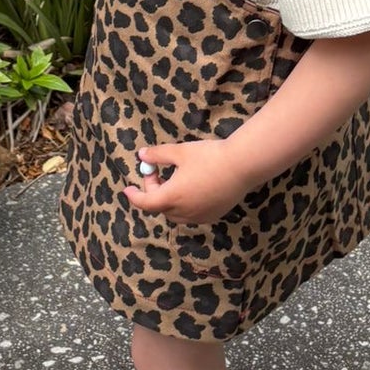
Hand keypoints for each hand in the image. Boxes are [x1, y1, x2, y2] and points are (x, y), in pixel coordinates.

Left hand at [124, 139, 249, 225]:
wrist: (242, 166)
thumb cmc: (209, 157)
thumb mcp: (179, 152)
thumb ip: (158, 155)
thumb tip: (142, 154)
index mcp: (171, 197)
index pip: (144, 203)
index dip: (134, 196)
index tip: (128, 189)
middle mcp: (183, 212)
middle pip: (159, 207)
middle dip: (153, 190)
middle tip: (156, 170)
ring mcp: (199, 216)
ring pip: (174, 213)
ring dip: (168, 199)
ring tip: (174, 179)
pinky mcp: (212, 215)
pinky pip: (190, 215)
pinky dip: (183, 205)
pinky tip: (191, 187)